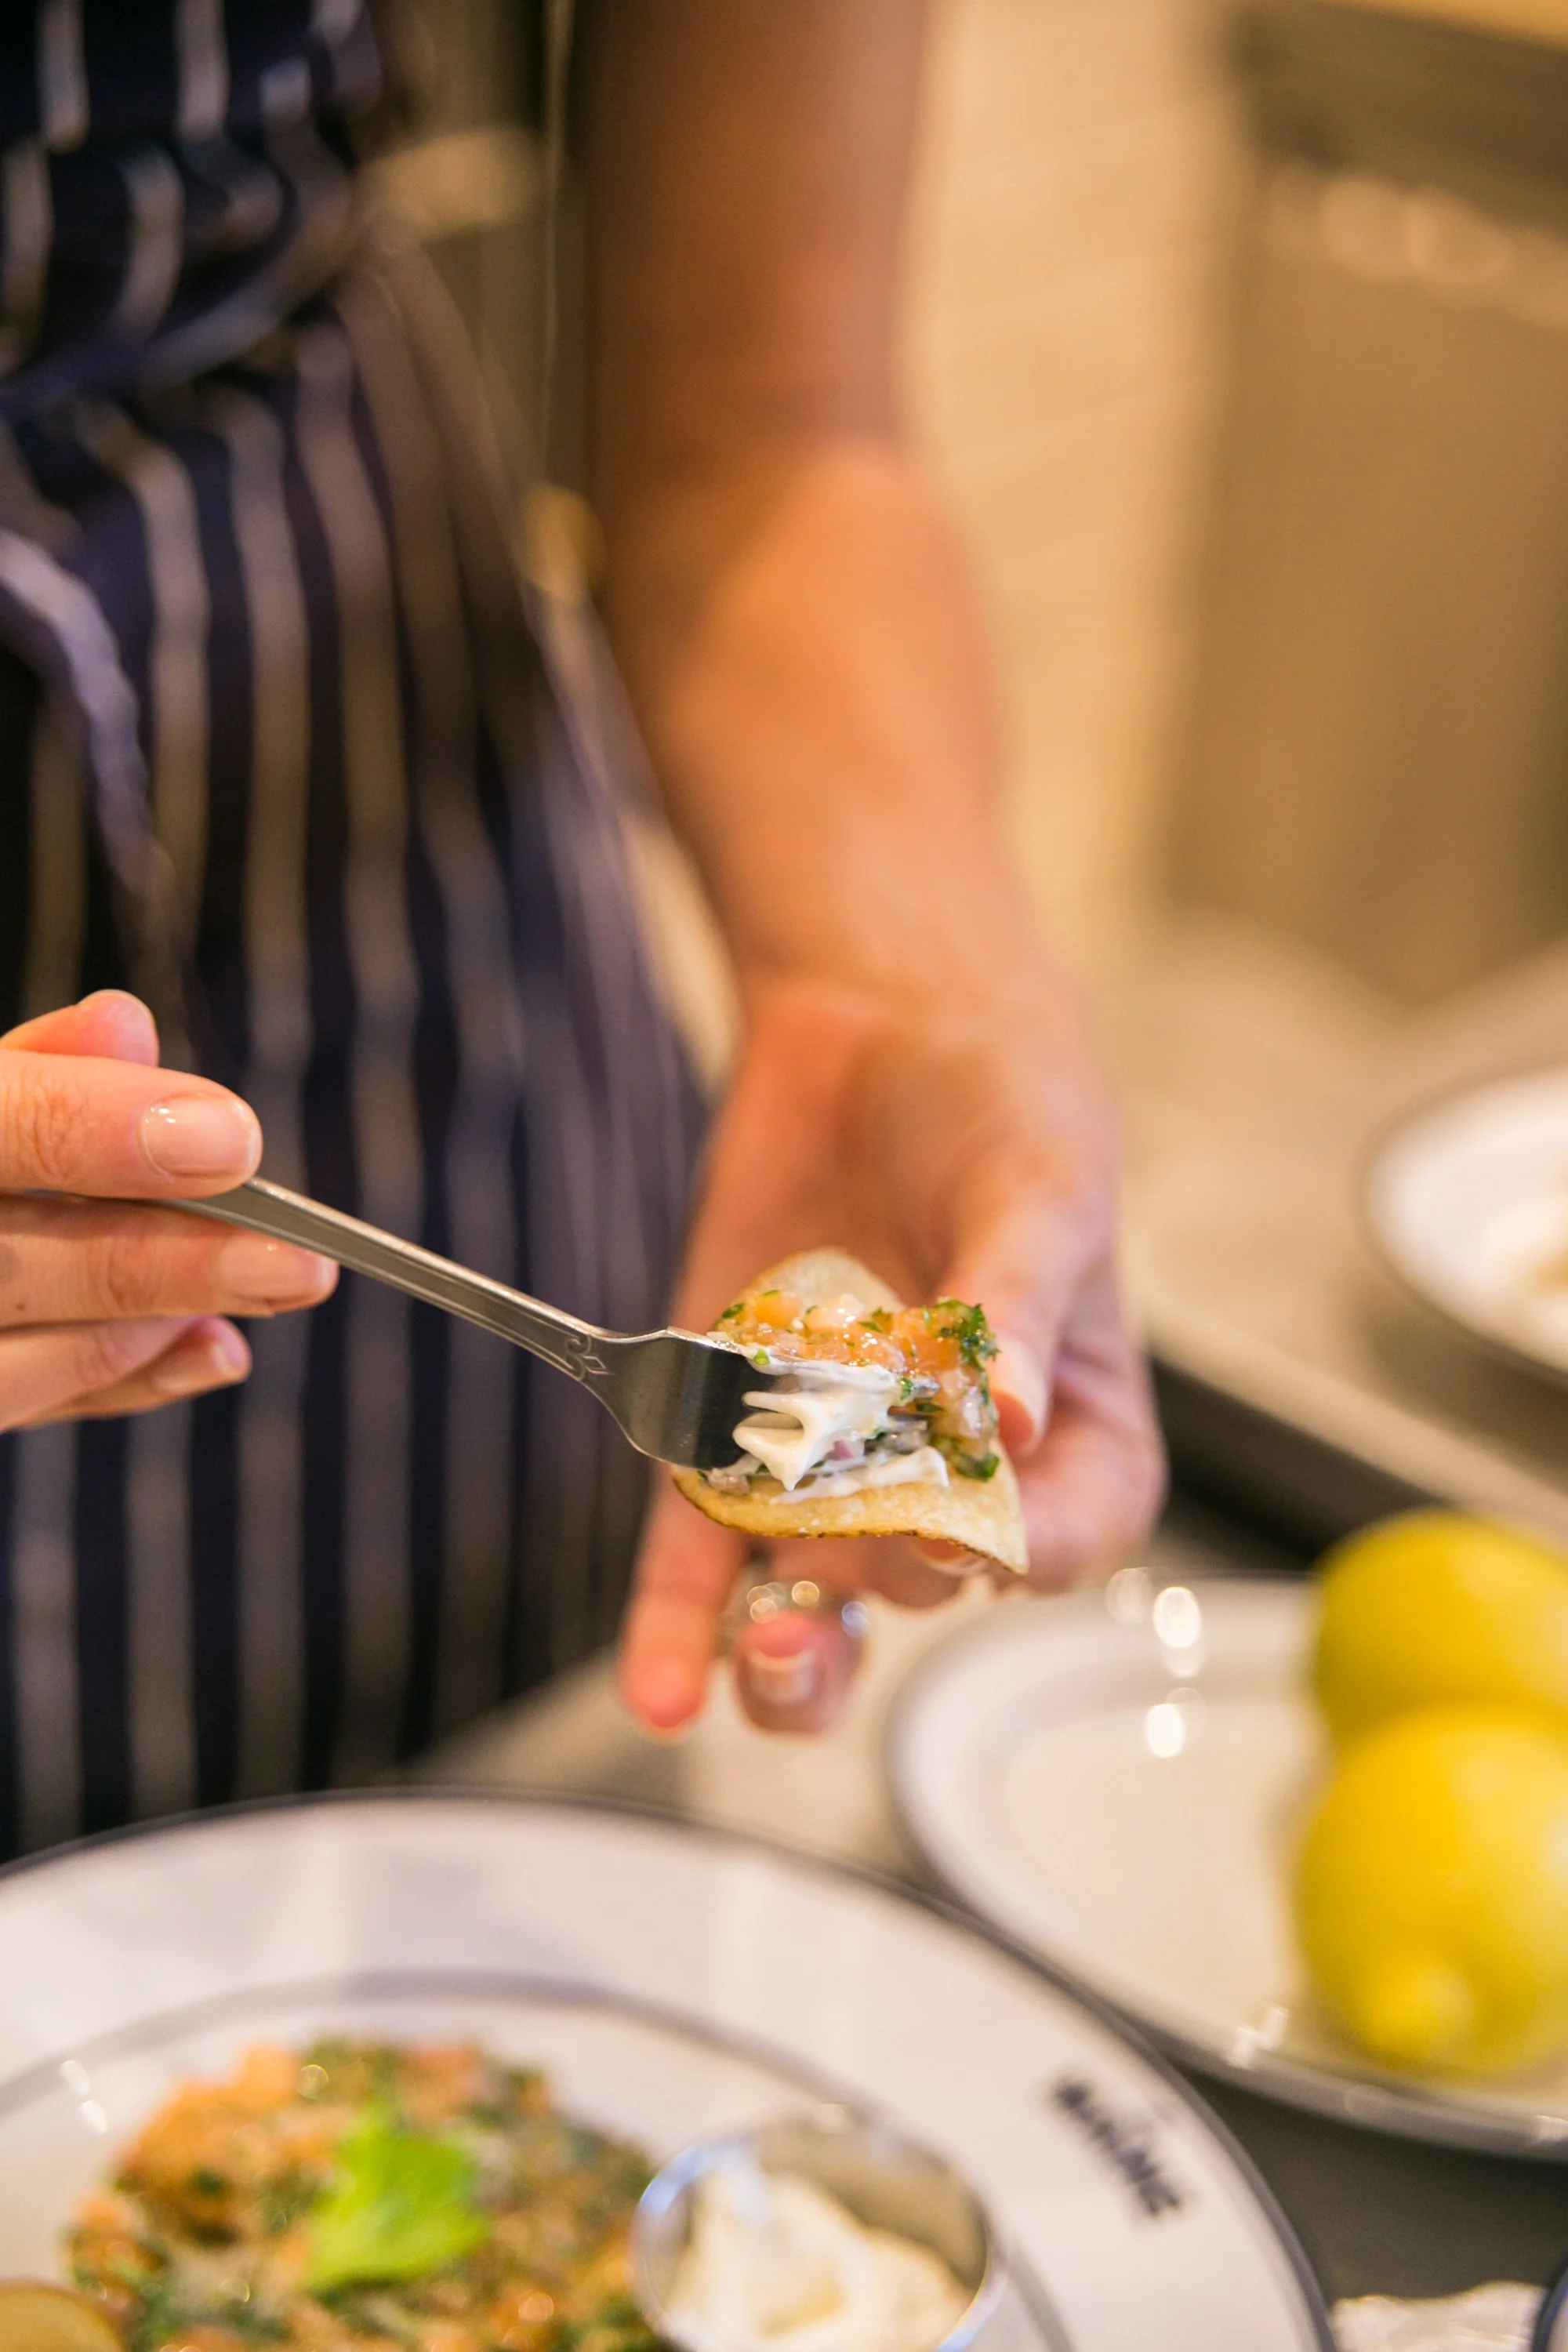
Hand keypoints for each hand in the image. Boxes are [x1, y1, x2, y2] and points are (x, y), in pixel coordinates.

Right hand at [0, 992, 335, 1429]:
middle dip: (166, 1262)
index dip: (101, 1131)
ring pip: (12, 1367)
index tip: (232, 1140)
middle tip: (300, 1262)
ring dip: (148, 1330)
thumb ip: (26, 1072)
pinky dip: (114, 1381)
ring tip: (265, 1289)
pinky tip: (207, 1348)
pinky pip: (11, 1410)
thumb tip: (126, 1026)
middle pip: (12, 1264)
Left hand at [618, 973, 1164, 1736]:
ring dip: (788, 1655)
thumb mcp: (1034, 1188)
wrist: (881, 1033)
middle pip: (924, 1581)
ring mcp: (840, 1472)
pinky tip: (664, 1688)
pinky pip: (703, 1559)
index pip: (1056, 1538)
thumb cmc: (1003, 1109)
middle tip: (839, 1522)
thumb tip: (1004, 1414)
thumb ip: (1011, 1304)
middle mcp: (957, 1477)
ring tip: (757, 1655)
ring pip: (820, 1607)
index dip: (999, 1543)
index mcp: (1074, 1438)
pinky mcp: (735, 1445)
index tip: (942, 1504)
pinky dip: (678, 1628)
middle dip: (877, 1570)